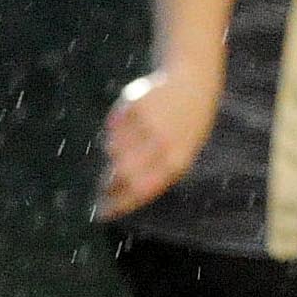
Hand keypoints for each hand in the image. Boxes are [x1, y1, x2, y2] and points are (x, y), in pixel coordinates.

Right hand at [98, 67, 219, 217]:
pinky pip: (112, 126)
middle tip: (104, 185)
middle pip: (124, 173)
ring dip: (115, 152)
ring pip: (114, 149)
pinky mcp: (135, 104)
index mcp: (178, 160)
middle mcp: (163, 143)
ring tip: (131, 142)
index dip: (120, 204)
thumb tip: (118, 194)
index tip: (103, 213)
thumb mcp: (180, 152)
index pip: (142, 191)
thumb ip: (154, 173)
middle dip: (110, 182)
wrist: (193, 83)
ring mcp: (148, 123)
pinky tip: (131, 121)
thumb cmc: (186, 125)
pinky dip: (115, 128)